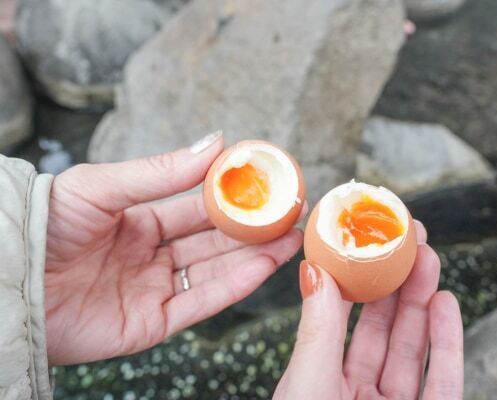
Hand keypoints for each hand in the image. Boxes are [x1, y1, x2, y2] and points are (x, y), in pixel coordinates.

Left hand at [44, 132, 303, 365]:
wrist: (10, 278)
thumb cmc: (46, 225)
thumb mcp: (102, 186)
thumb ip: (161, 171)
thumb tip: (216, 142)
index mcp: (139, 222)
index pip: (197, 208)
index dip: (232, 198)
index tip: (266, 185)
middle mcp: (151, 256)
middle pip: (213, 241)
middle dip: (254, 229)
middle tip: (292, 215)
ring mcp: (153, 290)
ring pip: (214, 271)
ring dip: (254, 257)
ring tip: (291, 239)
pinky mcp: (151, 324)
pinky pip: (198, 303)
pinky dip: (232, 287)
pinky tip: (262, 268)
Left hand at [274, 224, 462, 399]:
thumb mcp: (307, 383)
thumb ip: (317, 333)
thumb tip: (314, 270)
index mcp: (324, 382)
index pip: (342, 323)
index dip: (357, 282)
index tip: (366, 247)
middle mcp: (360, 394)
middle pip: (385, 331)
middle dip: (398, 284)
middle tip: (407, 243)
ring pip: (415, 350)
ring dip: (424, 303)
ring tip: (429, 259)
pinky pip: (444, 383)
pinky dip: (448, 343)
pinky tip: (446, 304)